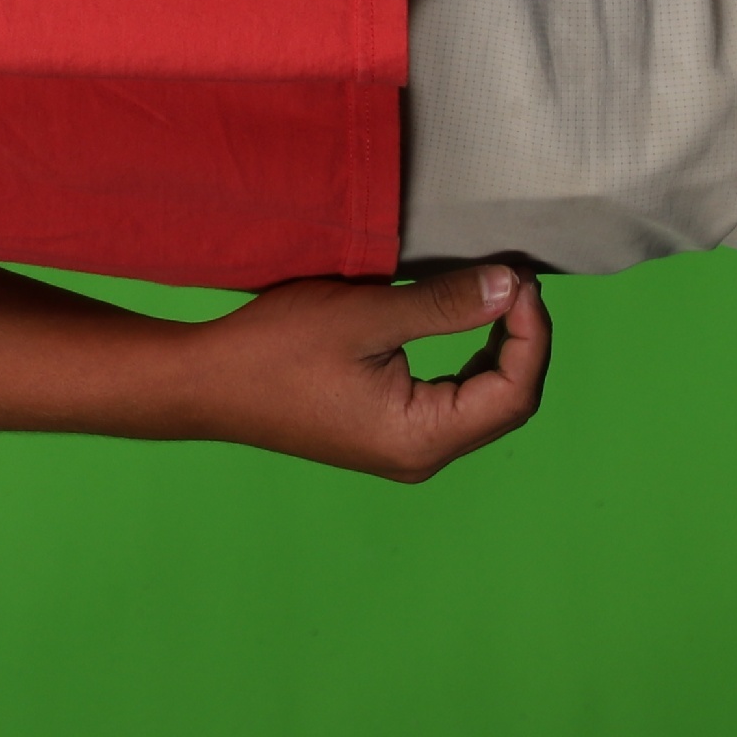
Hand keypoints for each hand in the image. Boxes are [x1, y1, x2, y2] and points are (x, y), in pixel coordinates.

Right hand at [176, 266, 550, 480]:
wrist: (204, 384)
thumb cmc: (276, 349)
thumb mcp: (366, 315)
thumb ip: (445, 304)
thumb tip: (511, 288)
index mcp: (422, 437)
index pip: (514, 393)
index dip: (532, 335)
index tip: (521, 281)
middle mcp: (421, 456)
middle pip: (505, 403)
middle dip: (520, 340)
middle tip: (513, 280)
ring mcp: (403, 450)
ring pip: (480, 403)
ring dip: (495, 349)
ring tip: (496, 294)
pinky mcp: (385, 435)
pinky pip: (450, 403)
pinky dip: (465, 361)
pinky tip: (462, 322)